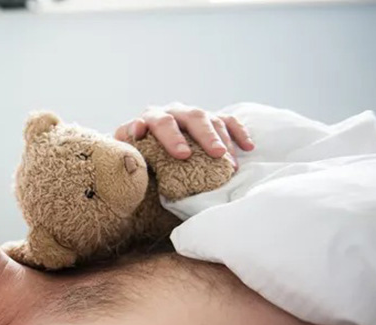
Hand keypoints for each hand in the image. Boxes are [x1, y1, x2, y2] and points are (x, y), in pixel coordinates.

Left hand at [114, 103, 254, 168]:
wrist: (144, 143)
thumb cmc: (135, 151)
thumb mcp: (126, 149)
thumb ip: (127, 146)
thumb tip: (136, 138)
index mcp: (150, 117)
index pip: (161, 122)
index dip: (171, 137)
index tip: (182, 154)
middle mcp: (173, 111)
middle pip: (192, 117)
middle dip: (205, 136)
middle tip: (215, 154)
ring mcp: (193, 113)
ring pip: (212, 119)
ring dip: (223, 140)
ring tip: (230, 163)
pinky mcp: (210, 119)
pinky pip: (229, 121)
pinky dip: (239, 132)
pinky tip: (248, 147)